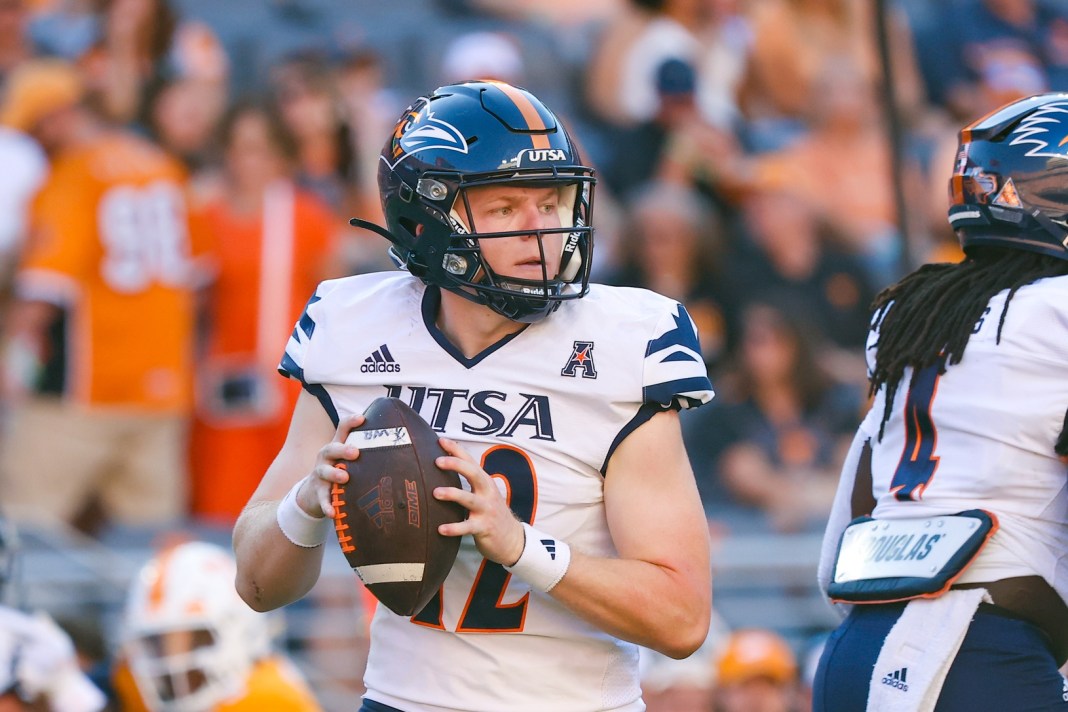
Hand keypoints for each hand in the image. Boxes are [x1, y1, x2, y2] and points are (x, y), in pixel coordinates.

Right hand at [295, 413, 364, 517]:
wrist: (313, 493)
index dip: (350, 422)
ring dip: (334, 473)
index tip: (362, 418)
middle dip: (343, 449)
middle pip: (331, 448)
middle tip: (356, 452)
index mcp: (337, 446)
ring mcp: (320, 474)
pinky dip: (327, 505)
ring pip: (324, 471)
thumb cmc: (341, 471)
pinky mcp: (318, 492)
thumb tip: (406, 448)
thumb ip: (369, 453)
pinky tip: (332, 512)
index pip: (342, 429)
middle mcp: (327, 457)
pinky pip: (322, 499)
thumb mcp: (351, 460)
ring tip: (345, 477)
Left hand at [433, 438, 525, 565]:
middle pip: (473, 474)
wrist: (513, 539)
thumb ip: (468, 482)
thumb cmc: (491, 513)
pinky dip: (454, 528)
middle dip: (456, 465)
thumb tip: (444, 468)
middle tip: (437, 461)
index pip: (470, 461)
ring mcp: (487, 510)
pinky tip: (441, 529)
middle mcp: (487, 493)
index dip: (456, 450)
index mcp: (485, 482)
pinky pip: (468, 527)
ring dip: (453, 494)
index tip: (440, 440)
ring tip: (435, 493)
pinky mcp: (484, 528)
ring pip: (469, 499)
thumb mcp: (483, 494)